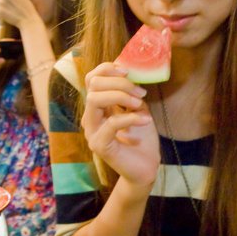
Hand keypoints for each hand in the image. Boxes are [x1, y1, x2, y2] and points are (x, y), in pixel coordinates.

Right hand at [82, 63, 160, 185]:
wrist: (146, 167)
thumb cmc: (142, 138)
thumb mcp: (138, 108)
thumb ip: (131, 92)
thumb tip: (132, 70)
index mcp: (97, 107)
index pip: (91, 79)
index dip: (106, 69)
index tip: (128, 71)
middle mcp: (90, 117)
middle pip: (93, 86)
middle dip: (119, 83)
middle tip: (140, 92)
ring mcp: (92, 132)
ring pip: (95, 100)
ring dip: (121, 96)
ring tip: (140, 103)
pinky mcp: (99, 145)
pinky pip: (111, 123)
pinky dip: (130, 118)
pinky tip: (145, 120)